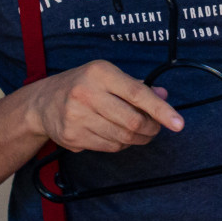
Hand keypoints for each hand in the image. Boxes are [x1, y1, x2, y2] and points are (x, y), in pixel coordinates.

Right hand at [26, 60, 183, 152]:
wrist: (42, 102)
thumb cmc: (82, 85)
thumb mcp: (108, 75)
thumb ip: (137, 86)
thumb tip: (163, 96)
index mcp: (100, 73)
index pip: (138, 93)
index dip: (161, 110)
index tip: (178, 123)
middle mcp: (87, 93)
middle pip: (132, 122)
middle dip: (151, 129)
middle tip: (155, 128)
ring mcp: (77, 117)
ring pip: (122, 138)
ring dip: (137, 139)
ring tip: (137, 132)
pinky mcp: (72, 136)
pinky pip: (109, 147)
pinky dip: (120, 145)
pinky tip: (117, 135)